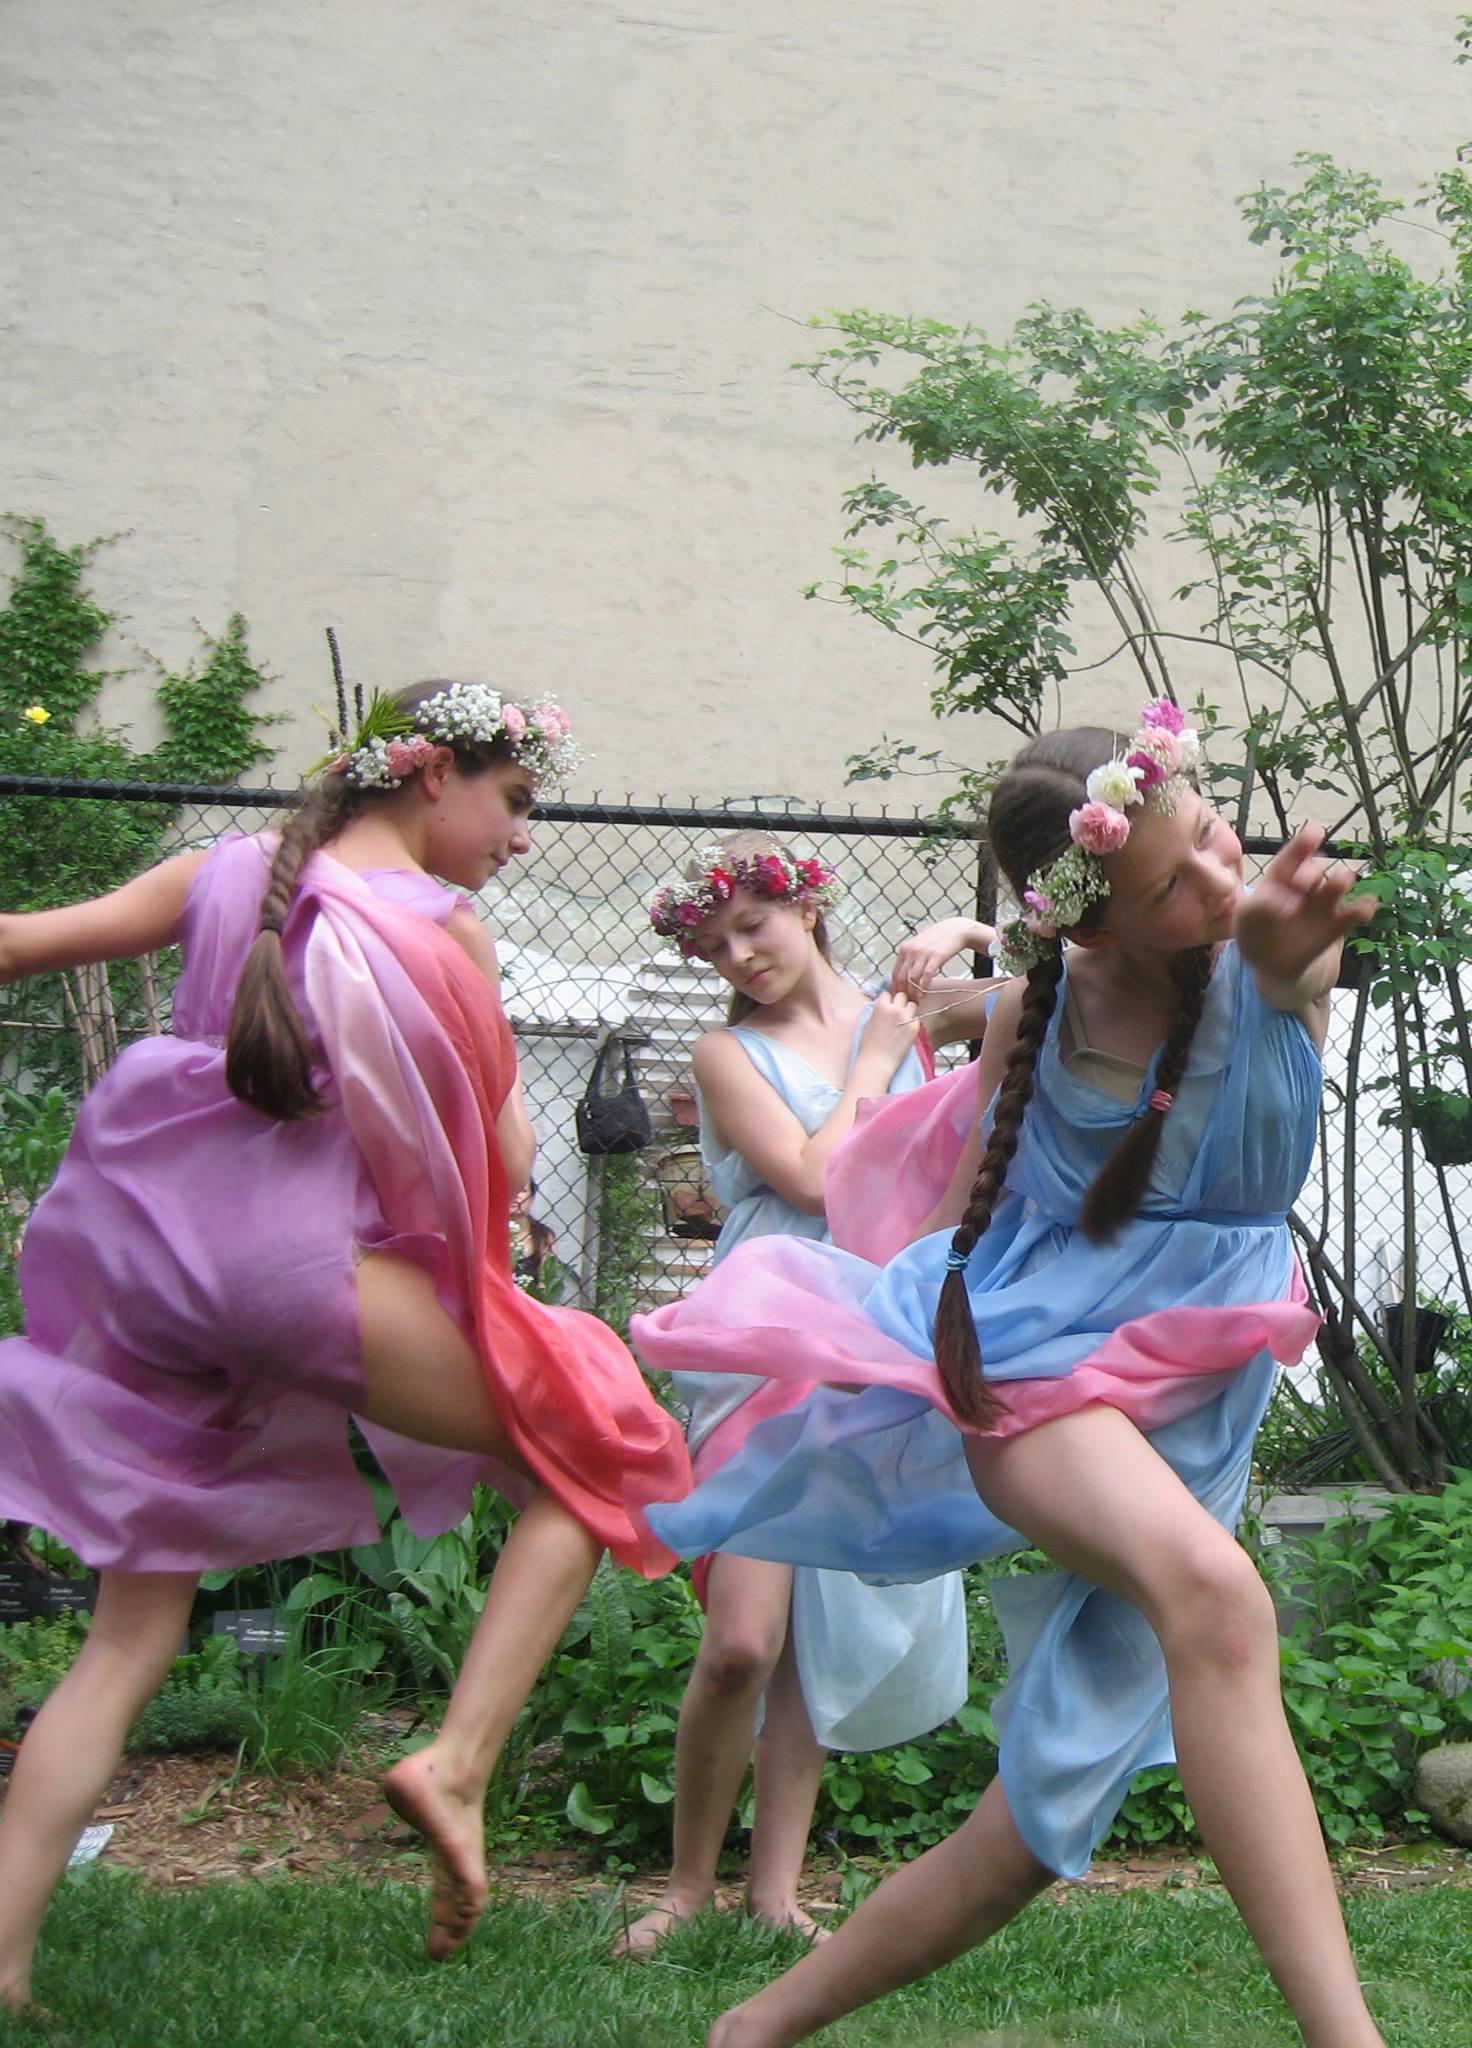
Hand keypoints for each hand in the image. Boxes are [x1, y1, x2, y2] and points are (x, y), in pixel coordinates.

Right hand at [857, 990, 920, 1076]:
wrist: (876, 1061)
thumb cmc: (868, 1045)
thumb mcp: (869, 1022)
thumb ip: (878, 1011)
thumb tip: (885, 1006)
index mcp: (881, 1006)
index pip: (887, 994)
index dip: (887, 1001)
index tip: (887, 1008)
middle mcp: (895, 1009)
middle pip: (902, 996)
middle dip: (899, 1003)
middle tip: (896, 1013)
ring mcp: (906, 1018)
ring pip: (912, 1005)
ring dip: (908, 1011)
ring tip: (903, 1021)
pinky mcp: (914, 1028)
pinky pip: (917, 1019)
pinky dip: (913, 1023)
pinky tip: (906, 1031)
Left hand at [891, 917, 996, 996]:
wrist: (955, 930)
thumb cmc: (937, 940)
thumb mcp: (919, 946)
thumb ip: (910, 959)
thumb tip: (904, 979)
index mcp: (904, 949)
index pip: (895, 973)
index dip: (896, 988)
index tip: (899, 999)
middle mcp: (911, 950)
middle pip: (901, 977)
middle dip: (903, 993)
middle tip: (906, 1004)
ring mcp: (923, 953)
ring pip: (912, 978)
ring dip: (913, 993)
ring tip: (915, 1002)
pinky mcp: (935, 956)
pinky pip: (926, 975)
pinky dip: (923, 987)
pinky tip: (923, 995)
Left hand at [1235, 825, 1374, 988]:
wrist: (1277, 970)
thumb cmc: (1257, 940)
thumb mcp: (1247, 923)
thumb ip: (1257, 909)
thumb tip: (1281, 902)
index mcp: (1277, 882)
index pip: (1287, 861)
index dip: (1300, 846)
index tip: (1314, 833)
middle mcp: (1302, 888)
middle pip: (1311, 871)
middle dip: (1310, 871)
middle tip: (1302, 882)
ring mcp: (1322, 905)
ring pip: (1335, 886)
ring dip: (1339, 881)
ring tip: (1342, 881)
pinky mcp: (1336, 926)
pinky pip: (1352, 914)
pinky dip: (1362, 908)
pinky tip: (1367, 906)